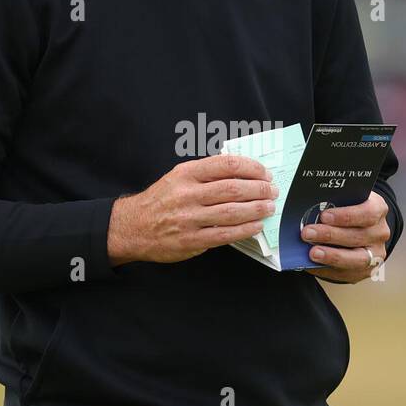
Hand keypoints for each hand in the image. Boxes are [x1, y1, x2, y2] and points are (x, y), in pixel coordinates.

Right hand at [107, 155, 277, 264]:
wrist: (133, 227)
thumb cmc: (160, 201)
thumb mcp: (177, 177)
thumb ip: (205, 174)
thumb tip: (241, 172)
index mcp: (186, 174)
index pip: (226, 165)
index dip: (251, 168)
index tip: (265, 172)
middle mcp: (187, 194)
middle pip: (233, 189)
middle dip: (259, 189)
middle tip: (272, 191)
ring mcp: (189, 218)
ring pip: (231, 212)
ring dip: (256, 209)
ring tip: (269, 207)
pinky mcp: (191, 240)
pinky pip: (224, 234)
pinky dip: (244, 230)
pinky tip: (255, 226)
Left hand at [301, 190, 390, 283]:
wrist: (357, 229)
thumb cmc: (346, 212)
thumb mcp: (344, 201)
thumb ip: (332, 202)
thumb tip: (309, 205)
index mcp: (378, 209)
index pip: (367, 213)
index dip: (345, 216)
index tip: (324, 216)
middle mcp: (380, 232)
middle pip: (358, 236)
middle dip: (330, 235)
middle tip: (308, 233)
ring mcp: (376, 253)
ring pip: (356, 258)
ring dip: (331, 255)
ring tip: (312, 253)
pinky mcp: (366, 270)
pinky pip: (347, 273)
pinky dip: (328, 268)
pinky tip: (313, 264)